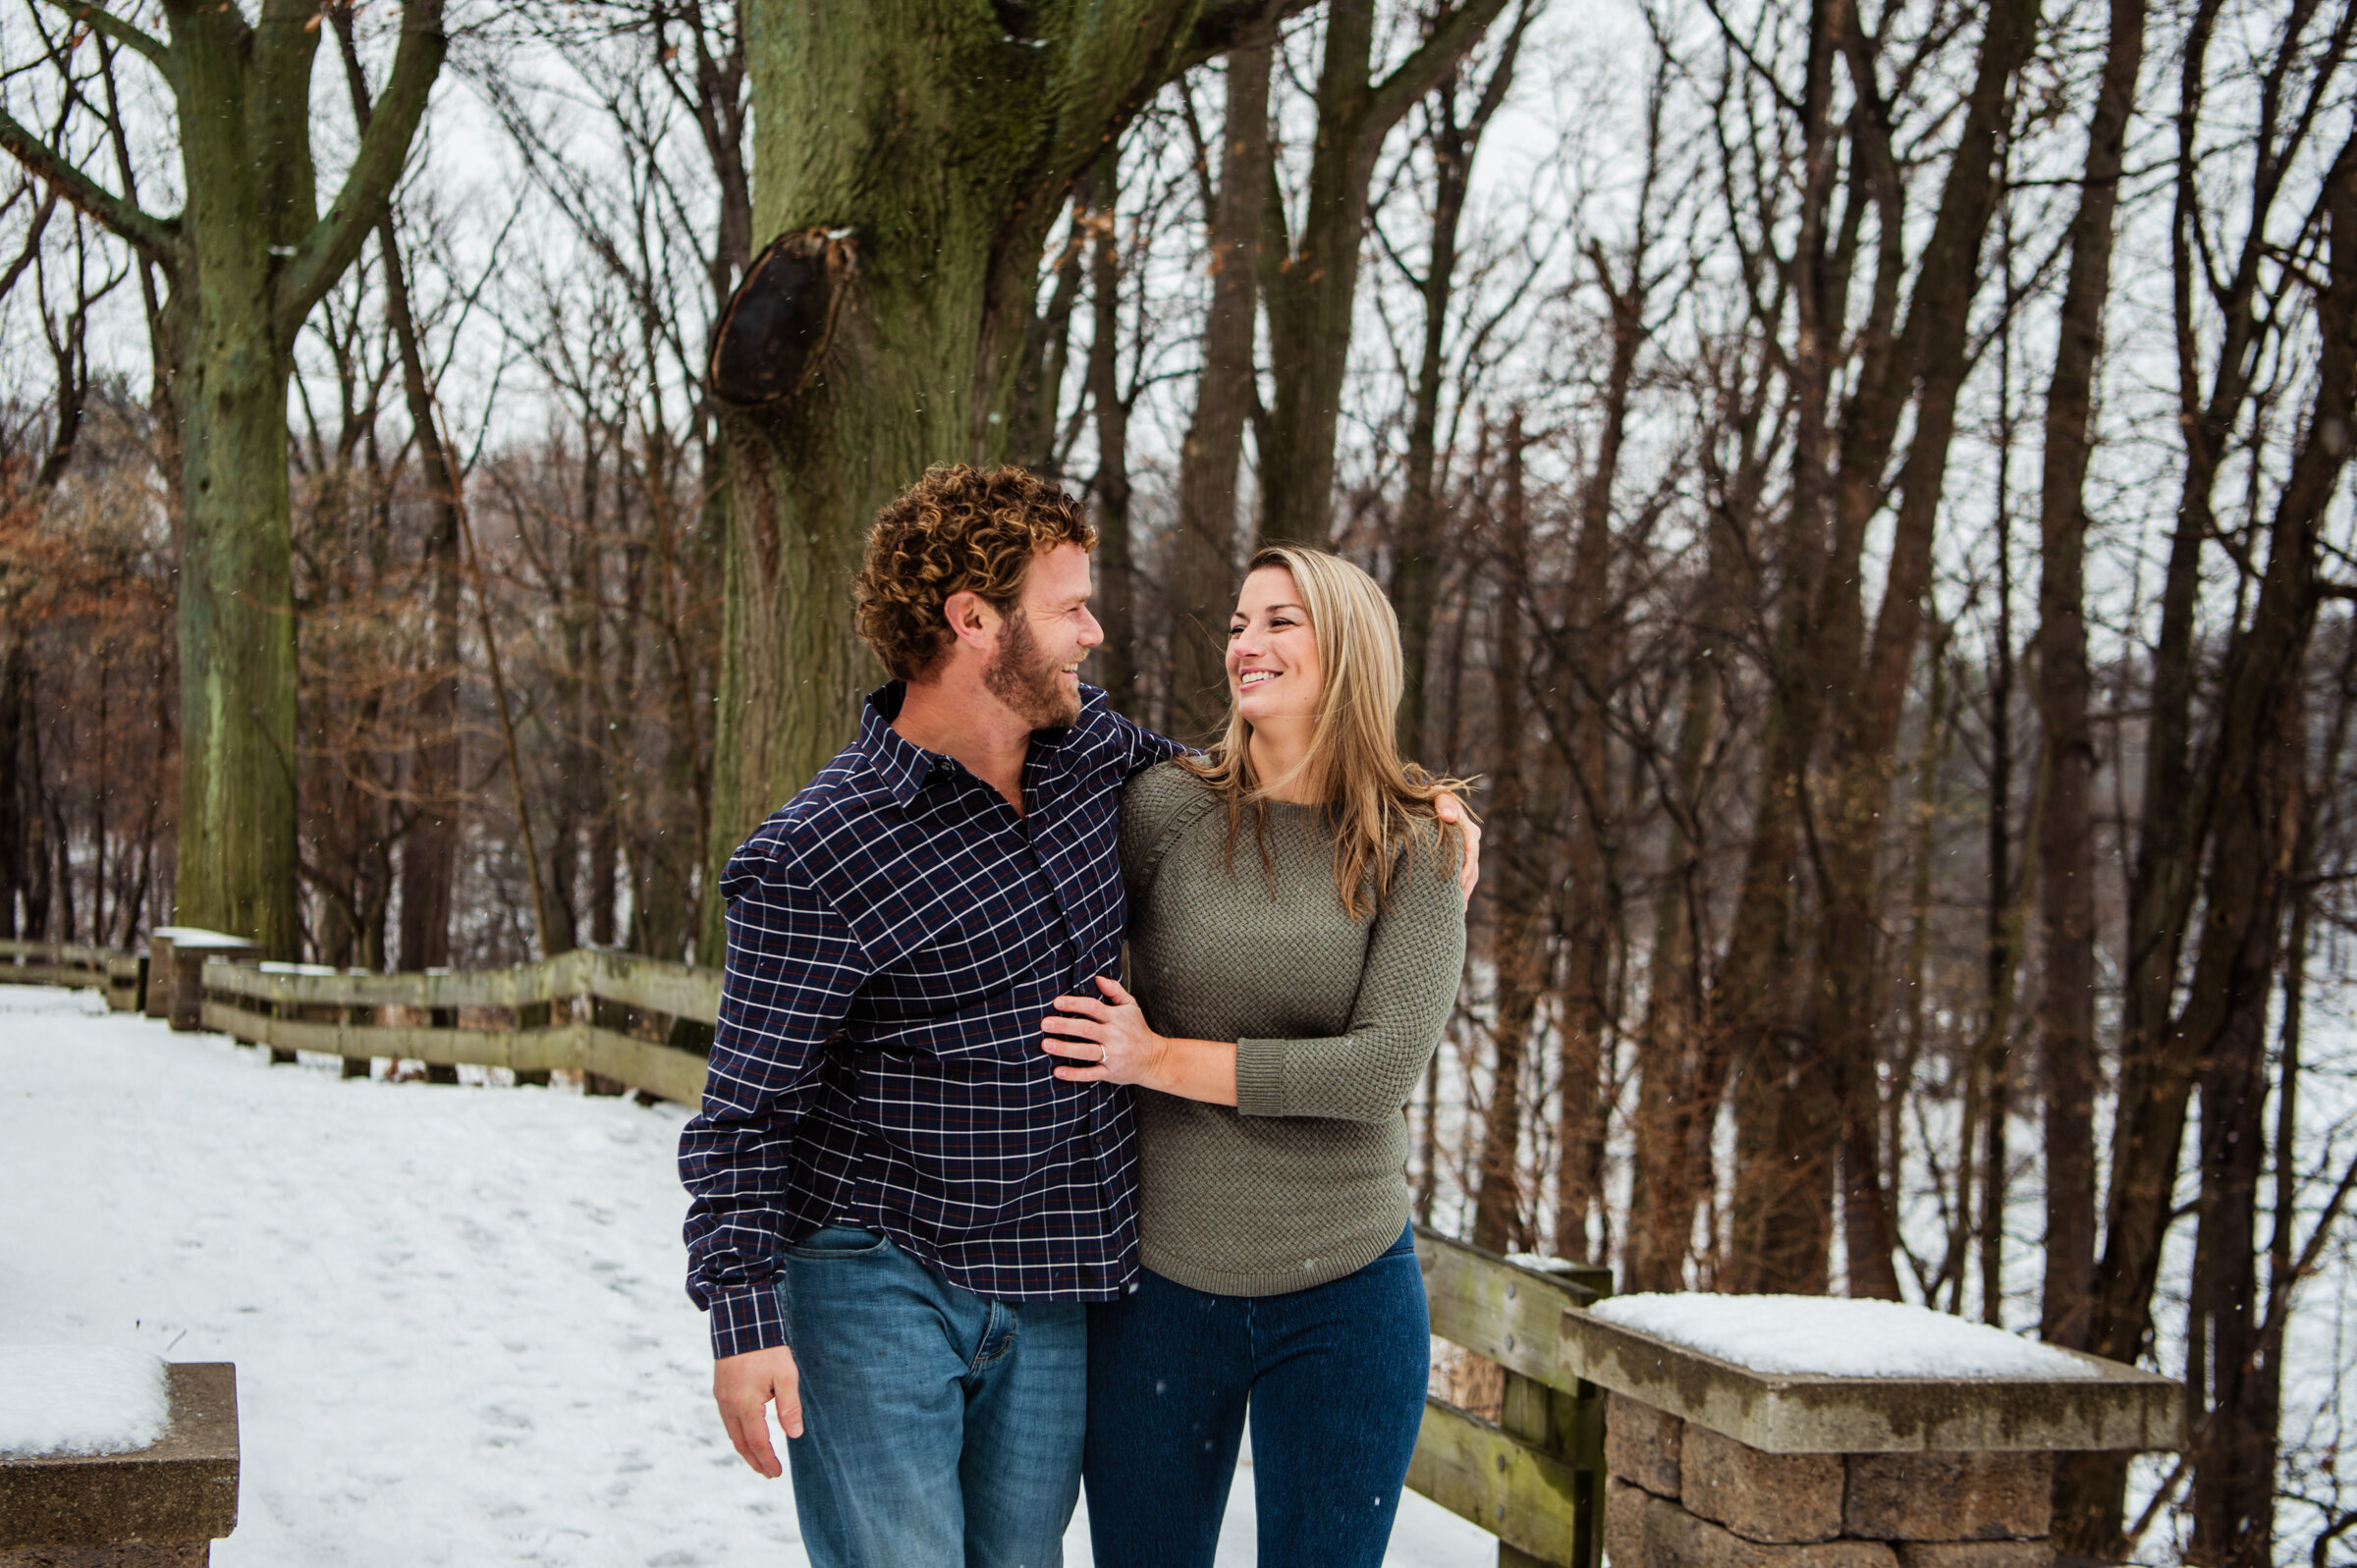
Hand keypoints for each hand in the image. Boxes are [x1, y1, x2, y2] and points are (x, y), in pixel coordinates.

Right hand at [714, 1344, 800, 1476]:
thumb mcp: (786, 1376)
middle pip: (740, 1443)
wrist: (741, 1322)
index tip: (775, 1473)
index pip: (757, 1442)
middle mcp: (728, 1405)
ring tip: (759, 1459)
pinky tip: (748, 1434)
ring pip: (732, 1432)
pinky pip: (728, 1419)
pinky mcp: (720, 1389)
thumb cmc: (768, 1349)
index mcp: (745, 1405)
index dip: (767, 1460)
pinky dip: (738, 1433)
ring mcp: (721, 1397)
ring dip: (745, 1448)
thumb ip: (789, 1407)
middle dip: (754, 1460)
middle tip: (768, 1473)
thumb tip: (794, 1435)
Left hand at [1041, 975, 1164, 1085]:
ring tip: (1046, 1044)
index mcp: (1117, 1018)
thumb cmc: (1138, 1030)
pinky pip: (1091, 1074)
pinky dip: (1074, 1074)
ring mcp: (1112, 1055)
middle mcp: (1114, 1036)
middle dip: (1064, 1025)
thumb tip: (1097, 978)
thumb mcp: (1131, 1006)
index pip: (1093, 1007)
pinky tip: (1058, 1072)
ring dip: (1065, 1049)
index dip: (1075, 1004)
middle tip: (1045, 1023)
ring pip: (1086, 1052)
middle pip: (1086, 1029)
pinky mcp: (1110, 1073)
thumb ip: (1115, 990)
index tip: (1057, 1002)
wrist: (1154, 1059)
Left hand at [1434, 791, 1481, 905]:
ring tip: (1458, 910)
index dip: (1466, 866)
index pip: (1470, 849)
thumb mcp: (1437, 795)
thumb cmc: (1429, 798)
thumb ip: (1443, 802)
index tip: (1459, 881)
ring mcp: (1465, 851)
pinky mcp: (1459, 859)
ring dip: (1464, 892)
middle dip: (1466, 885)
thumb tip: (1448, 817)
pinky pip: (1463, 877)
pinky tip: (1456, 907)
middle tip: (1458, 904)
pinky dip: (1460, 891)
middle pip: (1472, 866)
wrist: (1423, 802)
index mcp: (1466, 827)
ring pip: (1470, 875)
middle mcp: (1470, 840)